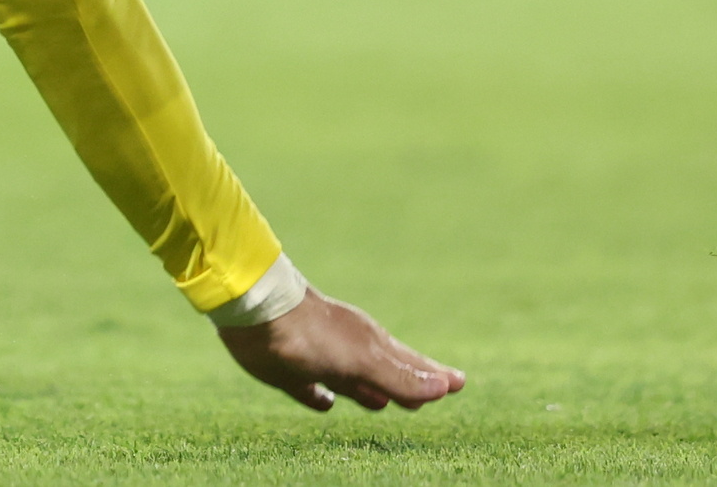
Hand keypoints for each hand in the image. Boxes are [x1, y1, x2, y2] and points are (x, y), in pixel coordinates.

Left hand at [218, 286, 466, 414]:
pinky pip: (312, 390)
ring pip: (354, 382)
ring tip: (381, 403)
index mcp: (373, 346)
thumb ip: (401, 378)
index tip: (458, 382)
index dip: (435, 377)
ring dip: (368, 393)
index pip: (413, 366)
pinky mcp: (290, 372)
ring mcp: (320, 361)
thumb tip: (446, 388)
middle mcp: (350, 352)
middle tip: (431, 394)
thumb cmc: (315, 335)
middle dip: (409, 386)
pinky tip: (324, 403)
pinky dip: (321, 398)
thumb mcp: (364, 360)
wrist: (258, 314)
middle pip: (387, 374)